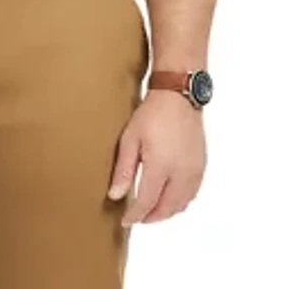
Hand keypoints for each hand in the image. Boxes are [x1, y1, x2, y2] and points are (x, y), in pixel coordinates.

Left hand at [107, 89, 206, 225]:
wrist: (178, 97)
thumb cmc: (152, 114)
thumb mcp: (130, 138)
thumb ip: (124, 170)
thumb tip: (115, 195)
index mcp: (161, 166)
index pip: (148, 202)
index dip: (135, 215)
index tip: (125, 220)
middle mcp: (181, 173)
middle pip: (166, 208)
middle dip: (150, 217)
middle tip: (136, 217)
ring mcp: (194, 171)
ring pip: (181, 205)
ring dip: (166, 212)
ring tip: (150, 210)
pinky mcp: (201, 166)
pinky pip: (191, 194)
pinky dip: (179, 202)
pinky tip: (168, 198)